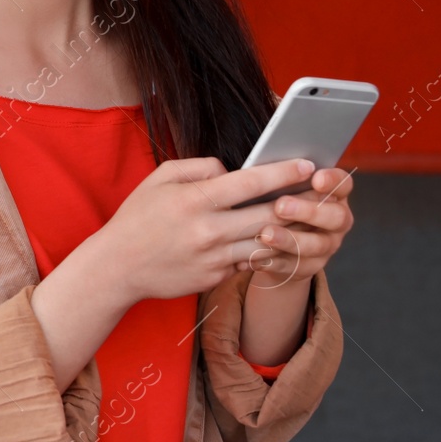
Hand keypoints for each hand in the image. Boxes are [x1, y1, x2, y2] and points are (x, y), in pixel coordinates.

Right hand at [94, 156, 320, 304]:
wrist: (118, 266)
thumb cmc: (138, 217)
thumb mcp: (159, 179)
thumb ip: (199, 168)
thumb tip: (232, 170)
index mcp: (194, 200)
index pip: (250, 182)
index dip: (283, 172)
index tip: (307, 164)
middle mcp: (208, 230)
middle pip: (270, 214)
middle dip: (300, 201)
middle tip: (322, 191)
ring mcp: (214, 257)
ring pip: (267, 241)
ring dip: (291, 229)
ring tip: (309, 217)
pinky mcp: (216, 277)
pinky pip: (250, 261)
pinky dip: (265, 250)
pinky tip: (277, 239)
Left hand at [231, 166, 354, 285]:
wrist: (274, 241)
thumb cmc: (273, 201)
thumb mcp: (274, 187)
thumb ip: (268, 177)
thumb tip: (229, 165)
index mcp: (333, 194)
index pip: (343, 184)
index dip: (333, 181)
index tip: (315, 178)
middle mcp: (337, 220)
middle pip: (336, 216)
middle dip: (308, 211)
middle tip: (280, 206)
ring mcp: (327, 245)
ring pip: (316, 245)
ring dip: (290, 239)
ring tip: (265, 234)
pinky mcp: (310, 267)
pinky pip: (296, 267)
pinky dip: (274, 262)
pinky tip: (254, 258)